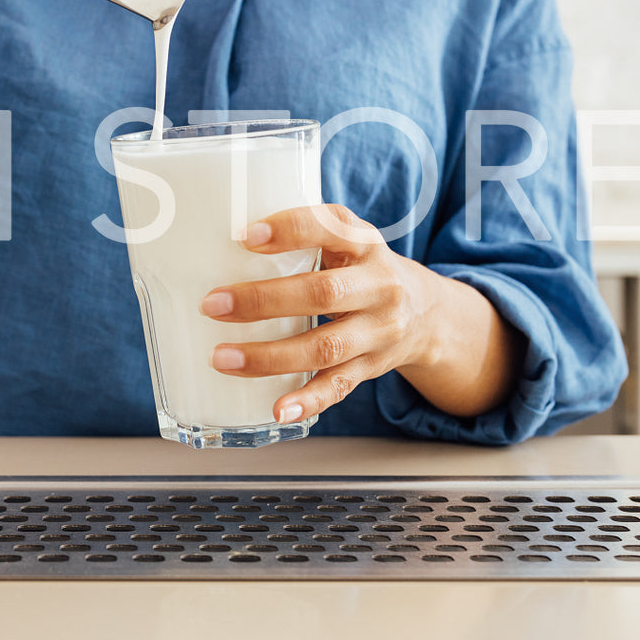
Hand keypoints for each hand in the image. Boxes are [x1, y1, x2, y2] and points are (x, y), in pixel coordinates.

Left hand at [199, 204, 521, 423]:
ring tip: (223, 358)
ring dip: (270, 356)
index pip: (327, 229)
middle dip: (263, 300)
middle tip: (213, 304)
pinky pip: (339, 386)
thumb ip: (303, 230)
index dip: (288, 231)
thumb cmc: (363, 268)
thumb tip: (224, 233)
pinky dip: (308, 400)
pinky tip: (278, 409)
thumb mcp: (347, 236)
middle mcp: (378, 286)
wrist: (426, 312)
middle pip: (322, 294)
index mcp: (364, 243)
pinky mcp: (371, 367)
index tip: (245, 238)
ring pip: (325, 346)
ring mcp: (378, 331)